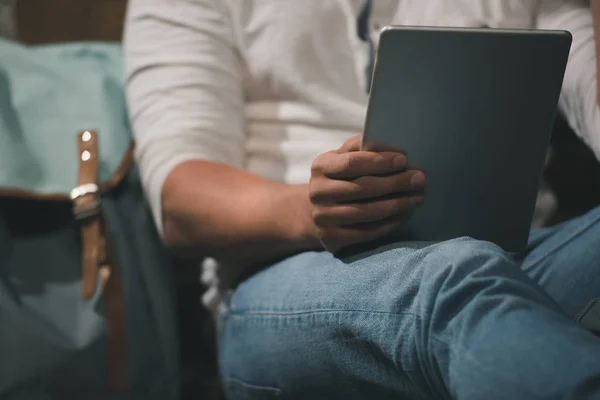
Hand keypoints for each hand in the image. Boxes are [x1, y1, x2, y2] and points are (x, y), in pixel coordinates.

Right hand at [308, 134, 425, 252]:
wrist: (318, 211)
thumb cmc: (340, 178)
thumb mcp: (343, 157)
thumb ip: (362, 147)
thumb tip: (391, 138)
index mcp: (321, 167)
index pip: (352, 163)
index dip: (379, 162)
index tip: (404, 160)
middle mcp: (317, 193)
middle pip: (362, 188)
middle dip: (395, 183)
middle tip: (419, 179)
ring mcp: (322, 218)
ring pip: (367, 212)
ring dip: (397, 205)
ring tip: (417, 197)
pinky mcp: (332, 238)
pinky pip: (367, 232)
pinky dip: (390, 224)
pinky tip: (405, 214)